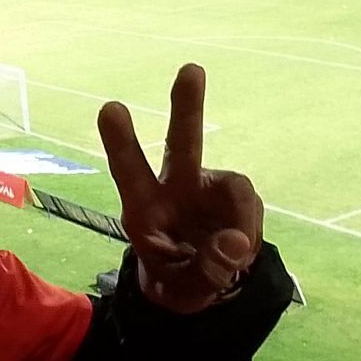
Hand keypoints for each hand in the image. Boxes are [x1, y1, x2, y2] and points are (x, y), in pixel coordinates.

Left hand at [98, 63, 262, 313]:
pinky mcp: (234, 194)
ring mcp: (208, 187)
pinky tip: (240, 251)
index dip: (121, 141)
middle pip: (183, 143)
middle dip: (187, 106)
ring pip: (235, 186)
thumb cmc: (177, 280)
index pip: (129, 171)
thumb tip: (234, 241)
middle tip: (191, 69)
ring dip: (243, 221)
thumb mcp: (184, 291)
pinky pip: (250, 206)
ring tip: (234, 256)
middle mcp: (175, 187)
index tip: (110, 107)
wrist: (200, 282)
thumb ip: (205, 272)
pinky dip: (250, 231)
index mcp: (144, 208)